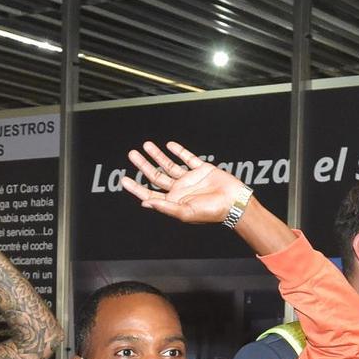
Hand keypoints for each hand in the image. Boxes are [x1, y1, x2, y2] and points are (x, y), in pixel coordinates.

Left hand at [119, 141, 247, 223]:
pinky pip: (188, 158)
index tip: (124, 179)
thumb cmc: (212, 212)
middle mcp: (180, 189)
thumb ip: (166, 207)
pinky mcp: (202, 169)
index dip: (136, 188)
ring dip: (157, 155)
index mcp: (174, 201)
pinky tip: (170, 145)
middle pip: (156, 176)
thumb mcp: (185, 213)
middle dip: (143, 165)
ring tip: (146, 146)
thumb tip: (145, 204)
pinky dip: (179, 151)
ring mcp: (190, 178)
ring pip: (169, 165)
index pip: (150, 194)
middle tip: (132, 155)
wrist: (234, 202)